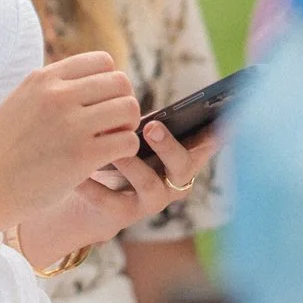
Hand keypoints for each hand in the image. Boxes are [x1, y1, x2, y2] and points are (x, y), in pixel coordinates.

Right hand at [0, 51, 139, 231]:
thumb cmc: (8, 145)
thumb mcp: (22, 99)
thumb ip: (53, 84)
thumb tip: (91, 76)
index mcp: (44, 78)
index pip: (103, 61)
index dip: (110, 81)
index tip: (103, 102)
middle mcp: (58, 96)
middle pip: (120, 82)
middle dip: (123, 102)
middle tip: (114, 123)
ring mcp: (71, 125)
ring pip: (129, 109)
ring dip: (128, 125)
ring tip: (113, 139)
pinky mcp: (82, 156)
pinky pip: (128, 141)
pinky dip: (127, 150)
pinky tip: (111, 158)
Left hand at [24, 121, 210, 258]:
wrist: (79, 199)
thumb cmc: (109, 153)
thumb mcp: (124, 131)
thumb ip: (135, 116)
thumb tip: (125, 86)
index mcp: (178, 154)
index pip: (207, 142)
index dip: (218, 132)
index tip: (223, 117)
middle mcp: (171, 179)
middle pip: (183, 164)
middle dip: (170, 145)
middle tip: (152, 126)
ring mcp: (149, 200)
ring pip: (152, 187)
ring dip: (134, 166)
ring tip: (115, 152)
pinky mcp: (121, 217)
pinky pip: (112, 203)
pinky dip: (96, 188)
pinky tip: (80, 176)